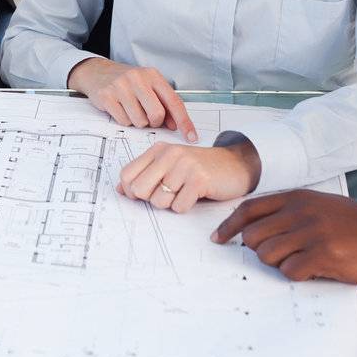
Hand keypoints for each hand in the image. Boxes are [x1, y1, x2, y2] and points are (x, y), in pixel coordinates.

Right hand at [68, 58, 196, 140]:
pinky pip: (123, 121)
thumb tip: (175, 125)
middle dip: (154, 122)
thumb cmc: (127, 82)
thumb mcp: (148, 87)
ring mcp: (121, 86)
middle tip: (147, 116)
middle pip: (157, 114)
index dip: (184, 122)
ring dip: (137, 121)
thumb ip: (163, 104)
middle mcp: (138, 78)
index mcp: (153, 76)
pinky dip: (124, 120)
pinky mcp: (107, 96)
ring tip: (130, 109)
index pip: (174, 101)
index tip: (191, 136)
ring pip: (139, 121)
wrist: (97, 72)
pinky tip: (120, 108)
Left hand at [118, 141, 257, 212]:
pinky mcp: (200, 180)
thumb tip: (121, 189)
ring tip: (184, 193)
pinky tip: (195, 195)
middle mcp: (169, 154)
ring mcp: (185, 166)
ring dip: (171, 204)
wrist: (235, 164)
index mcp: (158, 150)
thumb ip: (145, 174)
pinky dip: (185, 207)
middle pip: (139, 189)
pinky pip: (179, 206)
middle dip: (151, 199)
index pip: (127, 174)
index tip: (144, 194)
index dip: (131, 191)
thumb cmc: (199, 168)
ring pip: (159, 201)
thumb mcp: (170, 165)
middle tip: (168, 194)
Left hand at [212, 191, 356, 283]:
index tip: (219, 239)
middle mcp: (300, 213)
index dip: (229, 226)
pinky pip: (290, 272)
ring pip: (266, 255)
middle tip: (278, 256)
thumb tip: (256, 228)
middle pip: (252, 236)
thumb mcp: (320, 205)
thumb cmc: (356, 223)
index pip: (248, 209)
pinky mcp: (324, 256)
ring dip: (278, 264)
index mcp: (297, 199)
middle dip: (257, 251)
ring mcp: (311, 234)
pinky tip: (314, 270)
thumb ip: (290, 212)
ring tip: (300, 262)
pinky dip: (297, 275)